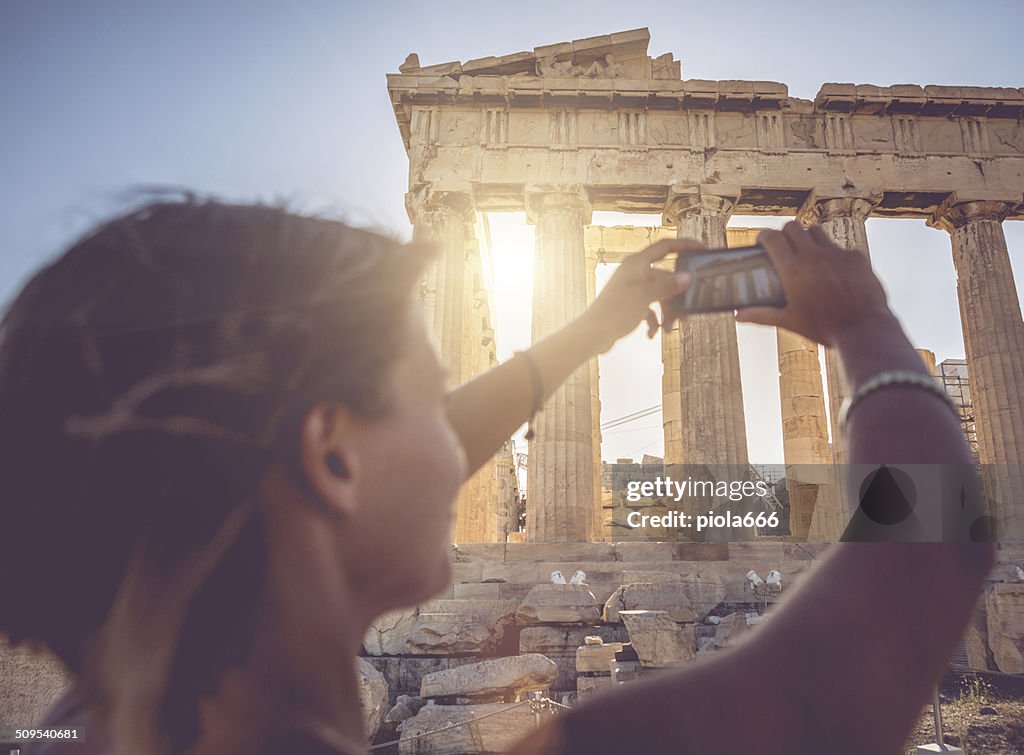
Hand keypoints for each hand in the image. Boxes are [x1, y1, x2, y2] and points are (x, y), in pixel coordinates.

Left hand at [578, 239, 699, 353]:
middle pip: (665, 278)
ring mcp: (632, 288)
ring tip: (668, 329)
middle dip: (676, 297)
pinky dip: (653, 320)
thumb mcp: (646, 296)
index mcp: (637, 263)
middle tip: (686, 314)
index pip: (665, 246)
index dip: (685, 245)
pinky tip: (652, 334)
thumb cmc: (614, 311)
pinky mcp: (629, 303)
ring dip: (666, 312)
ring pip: (659, 295)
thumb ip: (667, 285)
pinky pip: (649, 308)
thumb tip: (686, 277)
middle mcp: (634, 272)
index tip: (702, 249)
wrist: (592, 334)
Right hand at [735, 222, 893, 346]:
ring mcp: (836, 254)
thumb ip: (762, 314)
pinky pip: (839, 247)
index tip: (762, 240)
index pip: (772, 238)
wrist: (863, 329)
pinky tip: (833, 270)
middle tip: (783, 245)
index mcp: (793, 270)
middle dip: (784, 233)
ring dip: (807, 237)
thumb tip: (738, 315)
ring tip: (807, 253)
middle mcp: (814, 256)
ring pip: (816, 231)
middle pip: (792, 226)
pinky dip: (832, 254)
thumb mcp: (789, 321)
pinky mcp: (856, 257)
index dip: (764, 236)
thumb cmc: (824, 327)